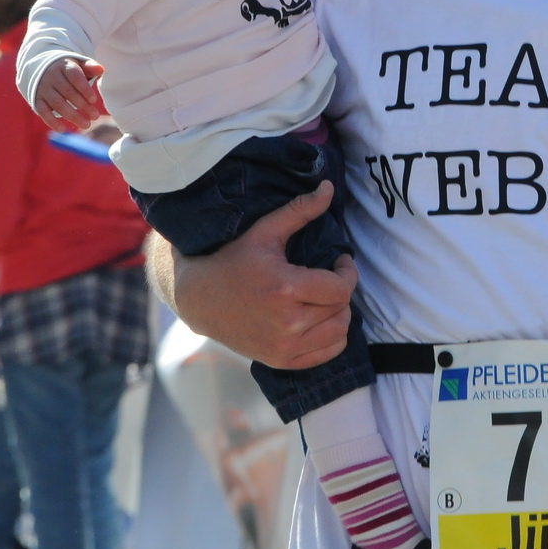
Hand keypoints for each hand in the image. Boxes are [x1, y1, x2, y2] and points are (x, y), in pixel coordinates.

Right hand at [32, 56, 105, 131]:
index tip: (94, 100)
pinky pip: (43, 111)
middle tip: (95, 116)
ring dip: (72, 116)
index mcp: (64, 66)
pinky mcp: (37, 100)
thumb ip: (90, 67)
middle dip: (82, 105)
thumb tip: (101, 69)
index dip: (84, 88)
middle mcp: (51, 76)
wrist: (42, 70)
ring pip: (57, 103)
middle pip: (68, 92)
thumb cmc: (68, 71)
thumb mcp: (79, 65)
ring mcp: (43, 88)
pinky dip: (51, 121)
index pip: (74, 77)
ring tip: (86, 124)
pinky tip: (62, 129)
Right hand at [168, 181, 356, 368]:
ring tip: (325, 297)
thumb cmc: (232, 260)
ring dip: (339, 313)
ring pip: (339, 333)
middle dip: (341, 290)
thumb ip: (300, 210)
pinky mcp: (281, 361)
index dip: (347, 272)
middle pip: (341, 309)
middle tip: (330, 277)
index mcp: (284, 289)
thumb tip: (330, 187)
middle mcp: (287, 323)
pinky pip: (327, 353)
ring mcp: (284, 347)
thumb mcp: (264, 231)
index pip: (340, 288)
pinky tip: (320, 319)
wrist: (200, 299)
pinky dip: (333, 337)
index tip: (340, 261)